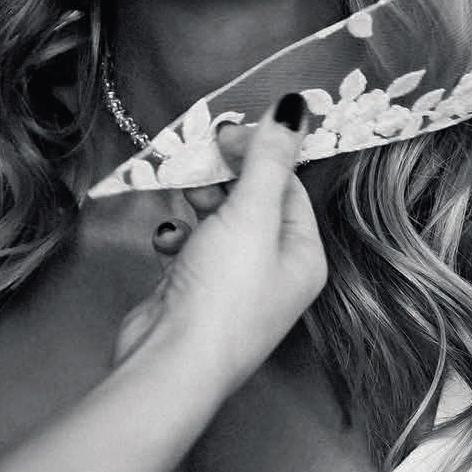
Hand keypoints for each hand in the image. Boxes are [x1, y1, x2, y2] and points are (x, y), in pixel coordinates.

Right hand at [113, 95, 325, 389]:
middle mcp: (275, 272)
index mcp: (303, 256)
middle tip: (199, 154)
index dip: (260, 153)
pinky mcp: (196, 295)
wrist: (170, 363)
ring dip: (199, 202)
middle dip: (225, 176)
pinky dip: (180, 238)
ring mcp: (234, 286)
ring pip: (220, 224)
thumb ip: (269, 159)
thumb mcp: (251, 215)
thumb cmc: (223, 293)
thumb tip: (295, 107)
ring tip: (181, 190)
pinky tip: (168, 240)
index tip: (225, 132)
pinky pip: (193, 249)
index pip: (289, 187)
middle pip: (254, 203)